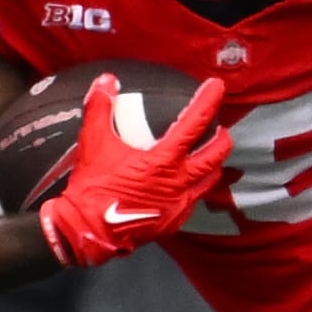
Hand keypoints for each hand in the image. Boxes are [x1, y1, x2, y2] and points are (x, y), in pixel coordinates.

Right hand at [39, 73, 230, 267]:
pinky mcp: (173, 222)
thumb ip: (100, 108)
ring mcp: (179, 205)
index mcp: (164, 160)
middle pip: (214, 155)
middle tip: (221, 129)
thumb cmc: (93, 185)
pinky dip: (196, 188)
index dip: (208, 102)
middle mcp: (179, 182)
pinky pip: (193, 201)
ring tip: (211, 157)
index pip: (195, 123)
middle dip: (222, 139)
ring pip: (209, 181)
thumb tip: (106, 80)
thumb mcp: (93, 142)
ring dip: (214, 165)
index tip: (217, 87)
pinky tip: (188, 185)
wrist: (90, 230)